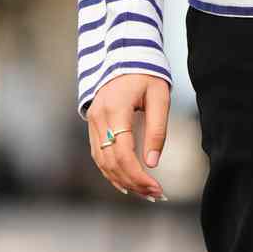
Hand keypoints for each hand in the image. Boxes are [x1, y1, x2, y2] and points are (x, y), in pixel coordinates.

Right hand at [87, 74, 169, 200]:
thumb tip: (152, 163)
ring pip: (102, 161)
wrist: (124, 56)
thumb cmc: (146, 75)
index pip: (123, 153)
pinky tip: (126, 183)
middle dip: (133, 182)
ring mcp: (93, 121)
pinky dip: (111, 171)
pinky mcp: (93, 124)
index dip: (139, 175)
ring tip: (144, 193)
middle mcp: (99, 118)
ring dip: (122, 180)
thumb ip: (157, 130)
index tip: (157, 187)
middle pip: (111, 161)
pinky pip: (98, 155)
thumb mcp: (159, 98)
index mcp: (116, 110)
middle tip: (156, 195)